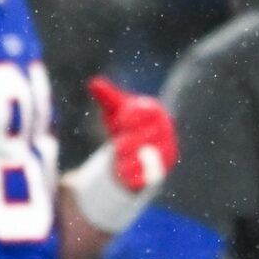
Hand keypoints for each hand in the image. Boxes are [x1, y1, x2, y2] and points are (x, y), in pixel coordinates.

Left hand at [87, 77, 177, 192]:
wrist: (137, 151)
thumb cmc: (126, 125)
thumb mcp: (116, 110)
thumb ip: (107, 97)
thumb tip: (93, 82)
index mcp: (156, 113)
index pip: (150, 111)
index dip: (135, 114)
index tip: (119, 119)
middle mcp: (165, 132)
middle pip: (150, 135)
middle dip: (133, 140)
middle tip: (118, 145)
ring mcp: (164, 152)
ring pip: (151, 157)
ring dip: (134, 158)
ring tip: (120, 160)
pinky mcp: (159, 172)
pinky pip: (149, 176)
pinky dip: (136, 175)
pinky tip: (123, 174)